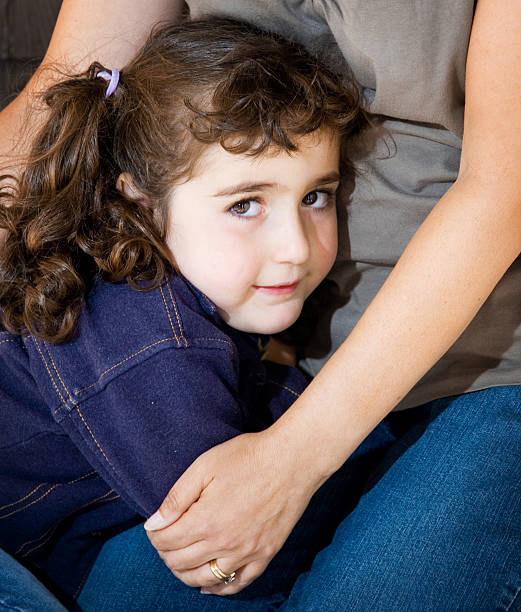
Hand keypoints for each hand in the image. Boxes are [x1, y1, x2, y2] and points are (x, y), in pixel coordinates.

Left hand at [144, 428, 320, 594]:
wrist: (292, 460)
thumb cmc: (248, 457)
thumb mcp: (205, 466)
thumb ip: (176, 497)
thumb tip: (154, 524)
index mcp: (206, 521)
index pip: (165, 542)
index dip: (154, 534)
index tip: (156, 525)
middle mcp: (224, 544)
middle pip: (180, 563)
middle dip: (166, 552)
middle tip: (166, 537)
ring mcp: (246, 553)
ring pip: (204, 579)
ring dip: (185, 572)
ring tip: (181, 557)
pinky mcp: (265, 555)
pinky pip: (237, 583)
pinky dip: (218, 587)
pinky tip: (209, 582)